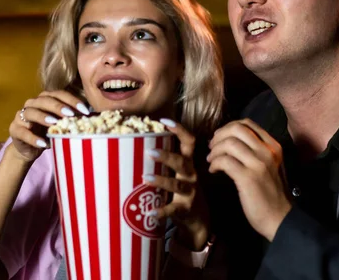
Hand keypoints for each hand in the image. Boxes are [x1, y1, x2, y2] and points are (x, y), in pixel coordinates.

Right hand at [9, 90, 88, 161]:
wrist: (30, 149)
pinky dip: (33, 138)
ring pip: (31, 112)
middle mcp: (32, 104)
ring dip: (43, 117)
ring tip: (54, 124)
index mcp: (45, 99)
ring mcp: (21, 116)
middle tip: (70, 114)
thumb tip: (94, 117)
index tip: (85, 110)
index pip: (59, 94)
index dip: (72, 100)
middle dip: (58, 106)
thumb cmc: (49, 133)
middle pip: (44, 100)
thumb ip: (72, 119)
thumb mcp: (62, 125)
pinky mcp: (14, 129)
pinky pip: (22, 132)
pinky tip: (44, 143)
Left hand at [143, 119, 209, 250]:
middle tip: (149, 151)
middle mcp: (191, 176)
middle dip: (167, 156)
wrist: (198, 218)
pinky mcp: (185, 209)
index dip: (179, 130)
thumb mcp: (180, 173)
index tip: (163, 120)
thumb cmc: (182, 189)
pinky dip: (161, 212)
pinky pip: (173, 210)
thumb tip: (139, 142)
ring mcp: (190, 193)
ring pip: (177, 185)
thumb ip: (166, 160)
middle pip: (182, 162)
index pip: (189, 142)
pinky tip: (150, 213)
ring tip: (145, 177)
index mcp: (189, 163)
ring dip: (161, 181)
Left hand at [207, 118, 291, 240]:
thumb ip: (256, 151)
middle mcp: (267, 151)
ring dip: (215, 151)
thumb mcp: (270, 166)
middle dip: (219, 136)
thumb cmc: (272, 193)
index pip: (248, 124)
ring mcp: (259, 164)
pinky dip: (215, 164)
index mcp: (273, 146)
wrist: (280, 218)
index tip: (220, 138)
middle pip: (237, 129)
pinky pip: (225, 161)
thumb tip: (230, 140)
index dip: (228, 127)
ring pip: (229, 143)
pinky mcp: (248, 177)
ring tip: (211, 161)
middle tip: (212, 147)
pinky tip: (213, 171)